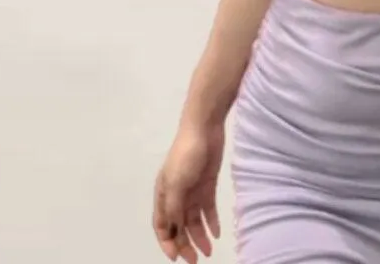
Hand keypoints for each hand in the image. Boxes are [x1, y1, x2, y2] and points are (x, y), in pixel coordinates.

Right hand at [153, 121, 223, 262]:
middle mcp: (177, 195)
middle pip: (179, 226)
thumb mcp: (176, 183)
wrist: (204, 129)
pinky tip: (217, 233)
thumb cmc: (186, 155)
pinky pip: (208, 208)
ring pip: (194, 220)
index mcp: (163, 195)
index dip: (167, 243)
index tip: (176, 258)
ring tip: (209, 251)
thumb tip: (173, 229)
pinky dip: (212, 221)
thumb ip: (173, 207)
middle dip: (185, 244)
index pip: (162, 226)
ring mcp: (193, 190)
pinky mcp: (207, 184)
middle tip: (196, 260)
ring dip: (200, 236)